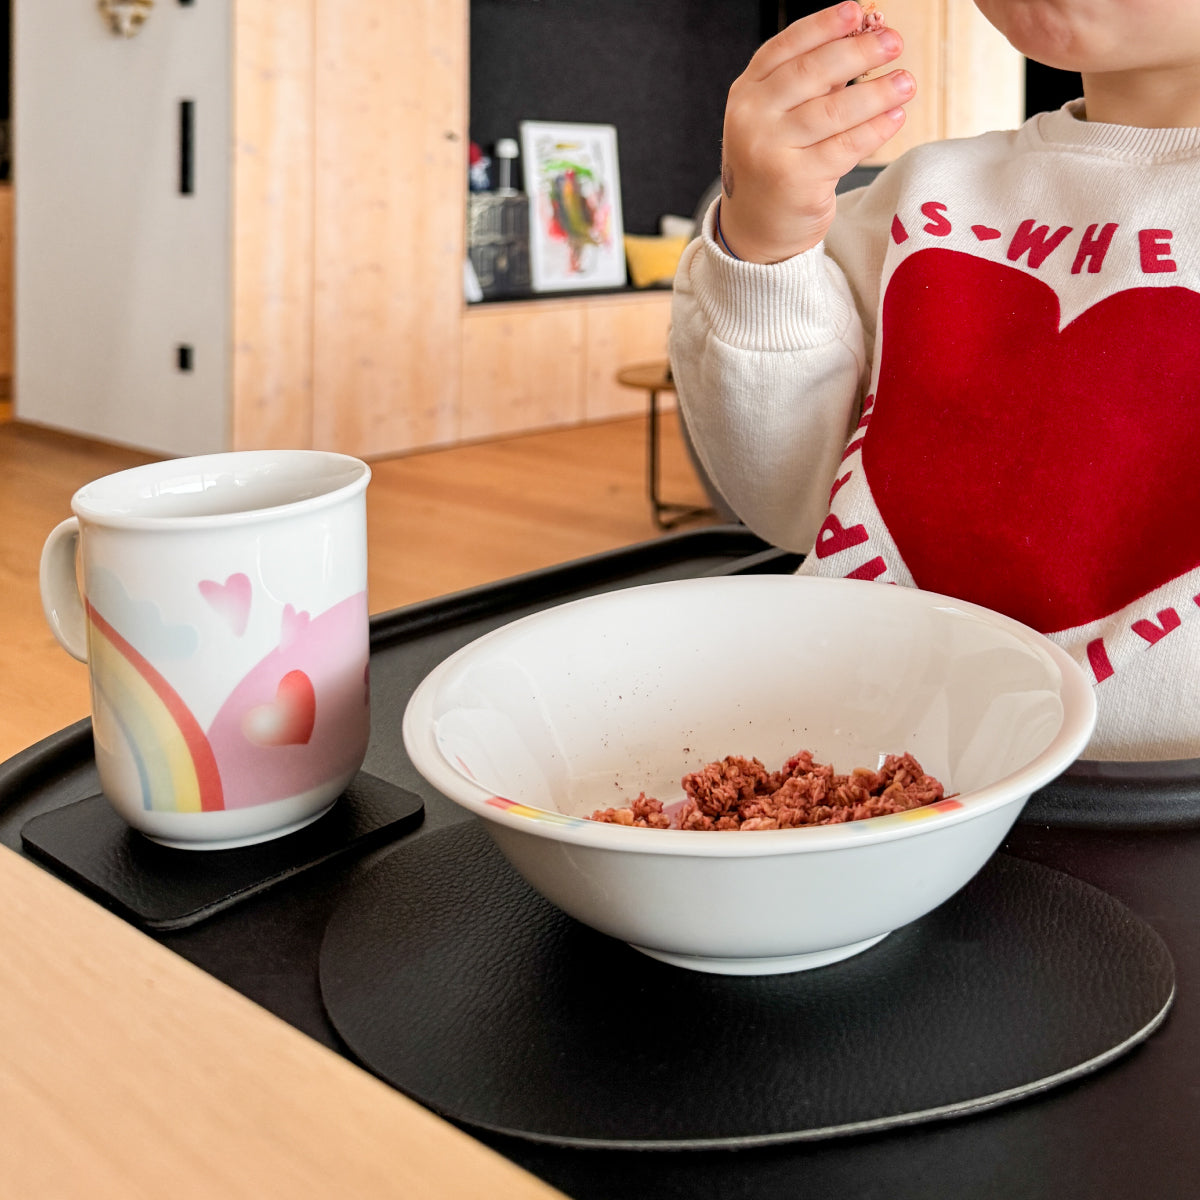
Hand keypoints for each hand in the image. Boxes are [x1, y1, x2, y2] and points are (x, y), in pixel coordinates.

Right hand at [718, 2, 914, 262]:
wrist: (757, 227)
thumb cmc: (776, 163)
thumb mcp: (780, 117)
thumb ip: (814, 82)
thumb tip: (866, 35)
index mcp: (746, 93)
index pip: (785, 48)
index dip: (823, 26)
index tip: (857, 11)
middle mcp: (752, 119)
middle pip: (811, 74)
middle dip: (858, 53)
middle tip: (894, 42)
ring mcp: (770, 151)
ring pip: (833, 111)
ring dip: (877, 93)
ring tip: (906, 82)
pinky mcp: (795, 181)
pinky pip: (844, 147)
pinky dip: (875, 130)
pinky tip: (896, 117)